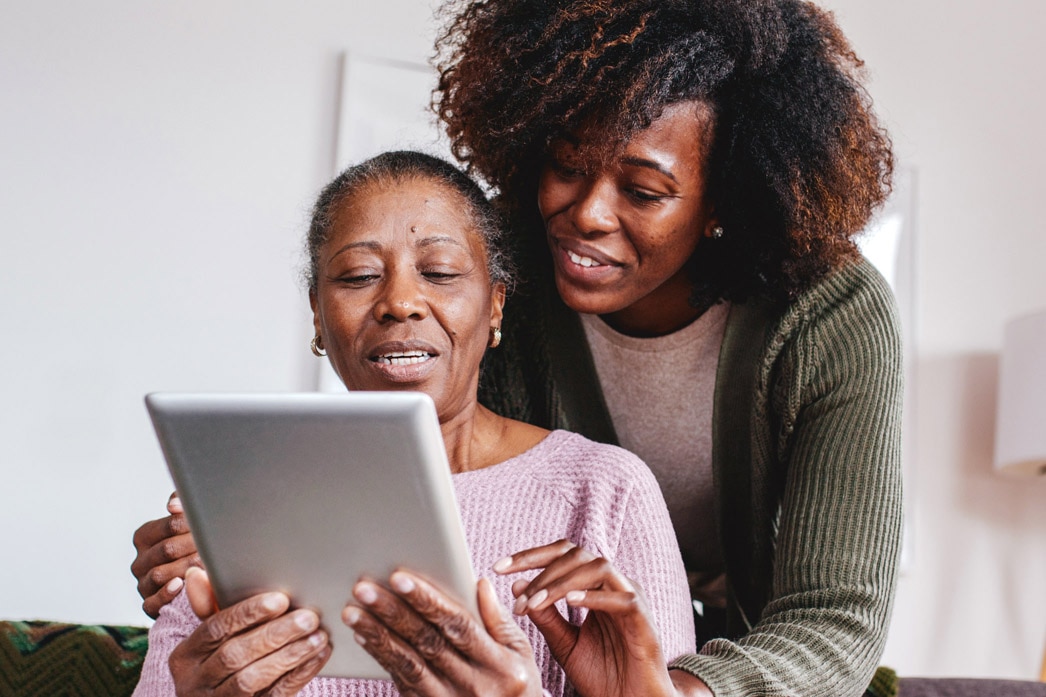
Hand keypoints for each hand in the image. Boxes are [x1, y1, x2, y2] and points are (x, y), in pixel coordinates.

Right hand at [130, 491, 201, 617]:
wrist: (200, 581)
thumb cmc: (194, 544)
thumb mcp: (189, 521)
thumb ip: (182, 504)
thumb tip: (173, 505)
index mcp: (145, 536)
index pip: (170, 525)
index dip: (193, 524)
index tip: (211, 525)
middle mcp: (140, 560)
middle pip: (167, 549)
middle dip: (194, 546)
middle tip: (217, 545)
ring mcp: (143, 584)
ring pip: (160, 574)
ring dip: (187, 568)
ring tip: (208, 564)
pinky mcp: (148, 605)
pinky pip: (152, 602)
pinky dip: (167, 594)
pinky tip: (181, 585)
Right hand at [169, 567, 330, 696]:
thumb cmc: (218, 662)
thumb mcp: (210, 639)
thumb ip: (210, 607)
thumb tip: (196, 572)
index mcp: (186, 655)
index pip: (214, 628)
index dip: (247, 613)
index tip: (280, 599)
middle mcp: (195, 682)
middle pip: (234, 655)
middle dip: (275, 634)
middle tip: (308, 617)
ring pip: (251, 680)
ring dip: (289, 655)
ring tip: (318, 636)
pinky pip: (274, 696)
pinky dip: (298, 675)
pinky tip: (318, 656)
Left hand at [342, 571, 543, 696]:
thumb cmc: (516, 686)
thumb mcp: (520, 653)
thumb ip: (499, 619)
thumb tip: (480, 584)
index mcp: (498, 665)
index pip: (458, 625)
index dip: (428, 601)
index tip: (400, 578)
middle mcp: (472, 684)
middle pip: (427, 642)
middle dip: (393, 613)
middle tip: (364, 588)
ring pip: (407, 663)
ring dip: (377, 634)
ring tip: (353, 611)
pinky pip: (401, 680)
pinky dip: (381, 656)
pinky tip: (364, 635)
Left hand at [496, 540, 710, 696]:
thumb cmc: (602, 675)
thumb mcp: (563, 644)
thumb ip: (545, 617)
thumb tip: (517, 585)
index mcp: (596, 587)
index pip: (563, 556)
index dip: (530, 556)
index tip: (498, 567)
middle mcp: (615, 585)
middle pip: (578, 555)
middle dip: (541, 569)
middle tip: (516, 593)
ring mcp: (632, 599)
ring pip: (599, 568)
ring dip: (562, 583)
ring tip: (535, 602)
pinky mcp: (644, 620)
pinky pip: (623, 599)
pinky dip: (595, 597)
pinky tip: (571, 602)